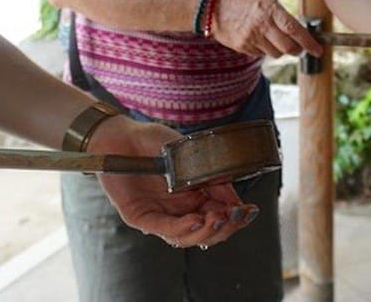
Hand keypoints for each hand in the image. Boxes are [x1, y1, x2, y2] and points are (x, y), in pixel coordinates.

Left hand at [86, 116, 258, 248]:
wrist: (120, 133)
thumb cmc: (153, 141)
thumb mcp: (189, 154)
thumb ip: (210, 177)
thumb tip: (235, 199)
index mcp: (193, 197)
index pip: (219, 216)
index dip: (236, 218)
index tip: (250, 211)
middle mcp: (178, 210)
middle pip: (205, 232)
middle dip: (224, 228)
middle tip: (236, 216)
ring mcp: (159, 215)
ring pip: (186, 237)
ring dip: (205, 231)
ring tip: (218, 219)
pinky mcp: (139, 216)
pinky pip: (162, 228)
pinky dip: (181, 227)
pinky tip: (197, 220)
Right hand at [211, 0, 321, 57]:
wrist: (212, 7)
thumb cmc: (242, 0)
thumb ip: (280, 14)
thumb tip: (297, 32)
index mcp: (270, 9)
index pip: (294, 30)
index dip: (309, 42)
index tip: (317, 50)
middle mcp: (262, 24)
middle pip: (288, 47)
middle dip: (296, 50)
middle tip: (298, 48)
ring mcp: (251, 37)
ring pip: (276, 53)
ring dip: (279, 50)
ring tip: (272, 38)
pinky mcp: (243, 47)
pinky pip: (261, 55)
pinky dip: (264, 50)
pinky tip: (257, 39)